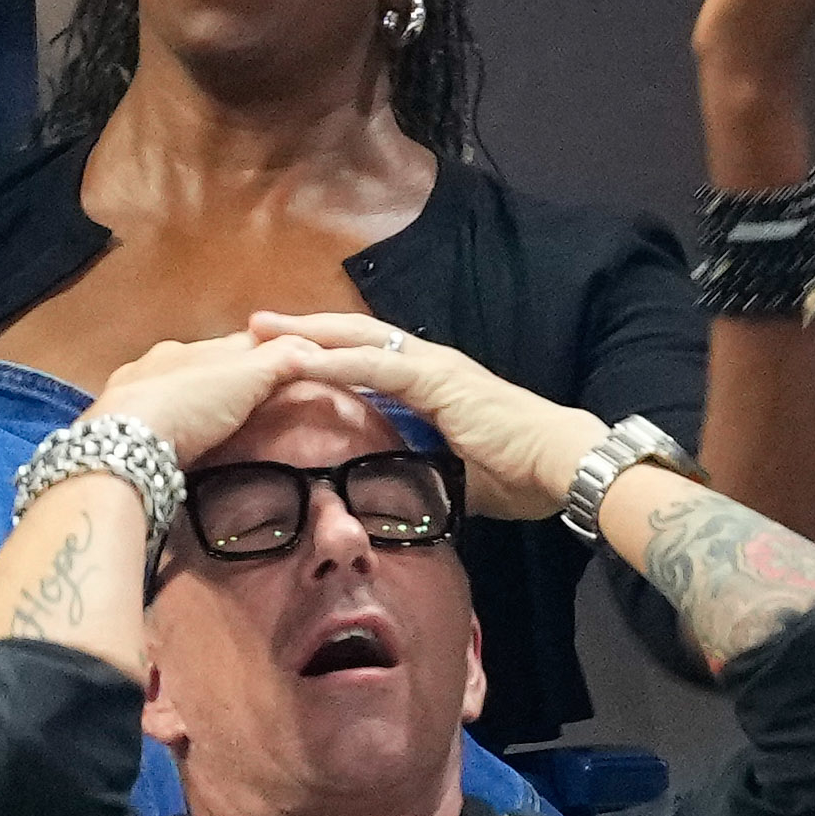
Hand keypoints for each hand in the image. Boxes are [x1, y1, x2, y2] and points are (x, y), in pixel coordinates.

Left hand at [86, 328, 326, 464]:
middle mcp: (159, 363)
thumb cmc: (188, 404)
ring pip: (173, 390)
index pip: (239, 343)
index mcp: (191, 348)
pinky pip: (150, 417)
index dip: (267, 353)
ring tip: (212, 421)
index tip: (289, 365)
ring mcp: (134, 393)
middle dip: (227, 378)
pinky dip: (165, 423)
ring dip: (193, 401)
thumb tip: (309, 345)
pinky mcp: (119, 426)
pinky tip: (170, 436)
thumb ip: (278, 360)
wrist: (125, 441)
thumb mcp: (244, 376)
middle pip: (205, 366)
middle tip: (252, 401)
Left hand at [232, 310, 604, 522]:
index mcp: (428, 381)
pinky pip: (378, 366)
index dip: (322, 351)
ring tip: (263, 330)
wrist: (561, 464)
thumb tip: (383, 490)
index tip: (278, 352)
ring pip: (358, 341)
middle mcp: (427, 363)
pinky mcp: (439, 381)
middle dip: (302, 329)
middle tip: (253, 325)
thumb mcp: (448, 470)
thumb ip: (414, 468)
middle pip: (352, 336)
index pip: (364, 357)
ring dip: (308, 335)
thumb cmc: (516, 473)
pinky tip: (301, 358)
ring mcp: (433, 367)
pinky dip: (337, 361)